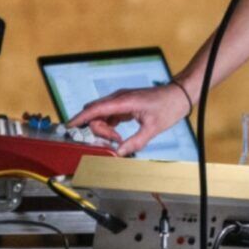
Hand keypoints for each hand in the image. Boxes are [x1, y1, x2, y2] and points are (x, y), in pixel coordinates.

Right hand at [69, 83, 190, 156]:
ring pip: (101, 115)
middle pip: (95, 113)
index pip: (95, 109)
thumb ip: (134, 142)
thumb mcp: (152, 128)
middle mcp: (120, 98)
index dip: (80, 118)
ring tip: (118, 139)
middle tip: (113, 141)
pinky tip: (119, 136)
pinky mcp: (125, 104)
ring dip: (104, 129)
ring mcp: (122, 100)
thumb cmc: (168, 106)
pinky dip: (109, 127)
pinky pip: (109, 116)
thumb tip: (118, 153)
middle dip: (97, 129)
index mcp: (124, 101)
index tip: (69, 126)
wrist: (179, 94)